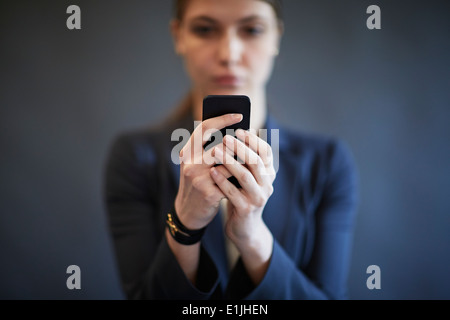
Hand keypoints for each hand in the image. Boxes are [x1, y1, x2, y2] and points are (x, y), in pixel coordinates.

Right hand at [174, 113, 242, 229]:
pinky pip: (231, 182)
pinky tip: (247, 178)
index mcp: (187, 152)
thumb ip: (209, 149)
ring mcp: (198, 179)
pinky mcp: (208, 193)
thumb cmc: (198, 183)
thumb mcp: (196, 164)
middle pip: (220, 145)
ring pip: (229, 164)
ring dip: (242, 163)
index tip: (239, 115)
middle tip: (251, 140)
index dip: (223, 119)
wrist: (188, 212)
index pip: (205, 128)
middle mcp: (190, 163)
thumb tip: (237, 133)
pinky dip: (240, 180)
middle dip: (238, 144)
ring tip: (253, 160)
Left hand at [210, 129, 275, 275]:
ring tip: (215, 151)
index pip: (266, 152)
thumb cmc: (242, 195)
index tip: (238, 129)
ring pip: (245, 176)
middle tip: (225, 137)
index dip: (253, 139)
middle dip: (240, 148)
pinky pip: (233, 193)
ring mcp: (258, 198)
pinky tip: (212, 171)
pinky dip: (222, 181)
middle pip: (255, 161)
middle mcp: (267, 184)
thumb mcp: (246, 177)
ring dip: (229, 161)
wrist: (244, 228)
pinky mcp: (246, 209)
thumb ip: (245, 159)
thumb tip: (236, 131)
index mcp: (268, 173)